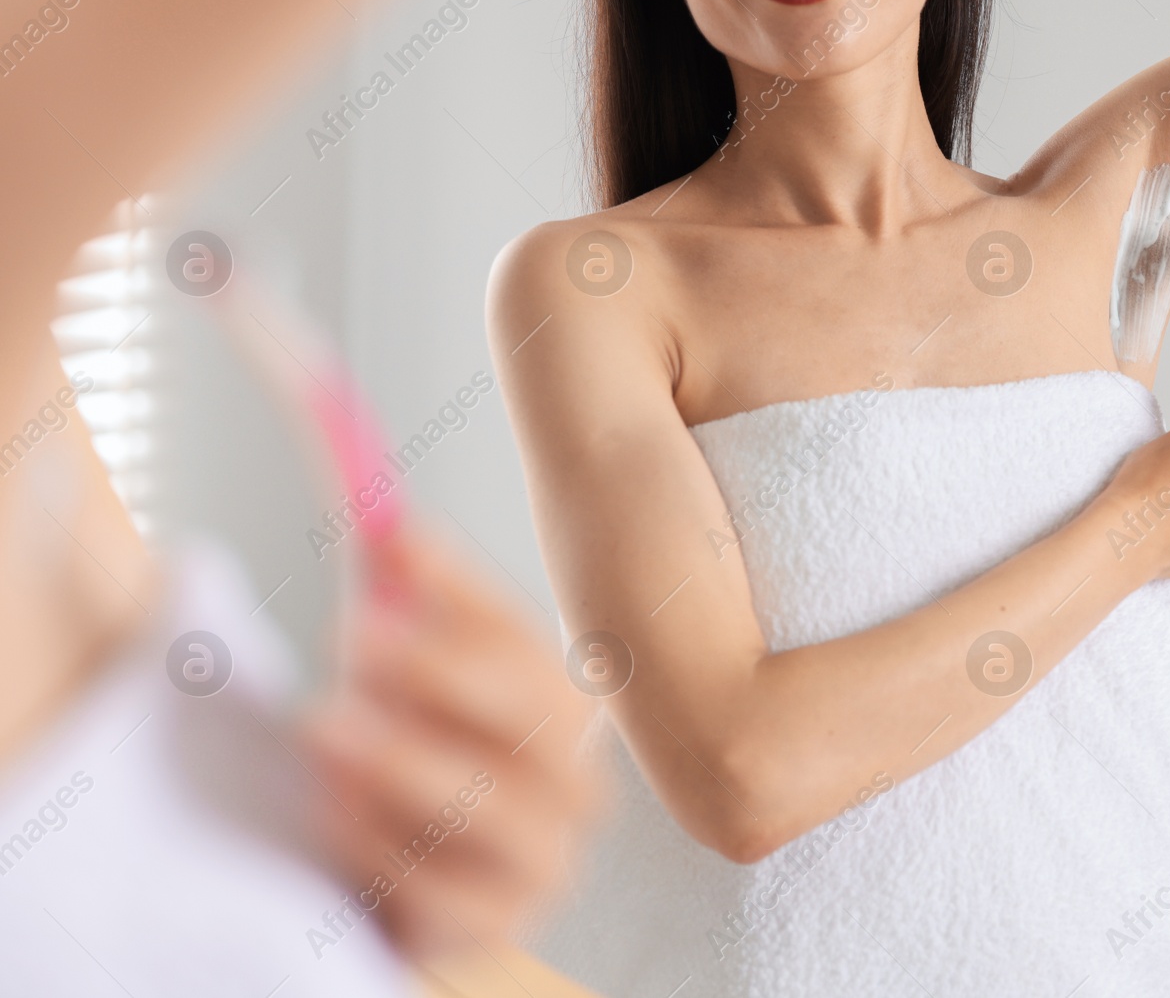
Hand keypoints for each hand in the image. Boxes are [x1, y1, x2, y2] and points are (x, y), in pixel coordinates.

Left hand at [301, 522, 604, 959]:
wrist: (406, 882)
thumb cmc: (412, 760)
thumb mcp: (404, 676)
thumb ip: (400, 600)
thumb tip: (381, 521)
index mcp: (559, 703)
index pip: (523, 630)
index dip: (460, 584)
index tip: (392, 540)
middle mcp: (573, 776)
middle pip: (532, 713)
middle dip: (441, 669)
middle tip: (359, 636)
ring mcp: (546, 856)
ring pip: (495, 804)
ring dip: (403, 759)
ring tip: (323, 726)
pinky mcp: (497, 922)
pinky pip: (447, 890)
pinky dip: (385, 846)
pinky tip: (335, 814)